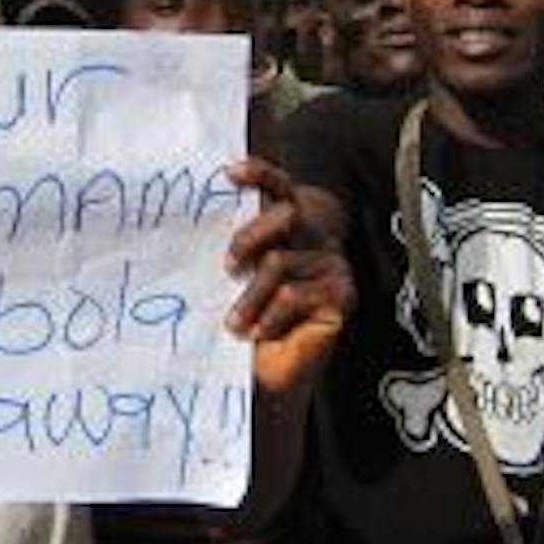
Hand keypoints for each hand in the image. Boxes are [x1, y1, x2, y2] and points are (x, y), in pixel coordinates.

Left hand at [222, 160, 351, 396]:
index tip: (230, 174)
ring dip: (250, 296)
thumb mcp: (238, 279)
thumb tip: (202, 230)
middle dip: (249, 238)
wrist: (277, 368)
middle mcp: (315, 237)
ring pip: (280, 262)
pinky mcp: (341, 294)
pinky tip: (259, 332)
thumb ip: (235, 251)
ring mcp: (331, 264)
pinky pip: (294, 295)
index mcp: (289, 225)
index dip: (258, 174)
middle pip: (284, 215)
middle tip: (228, 268)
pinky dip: (270, 315)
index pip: (278, 186)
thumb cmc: (252, 318)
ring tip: (234, 323)